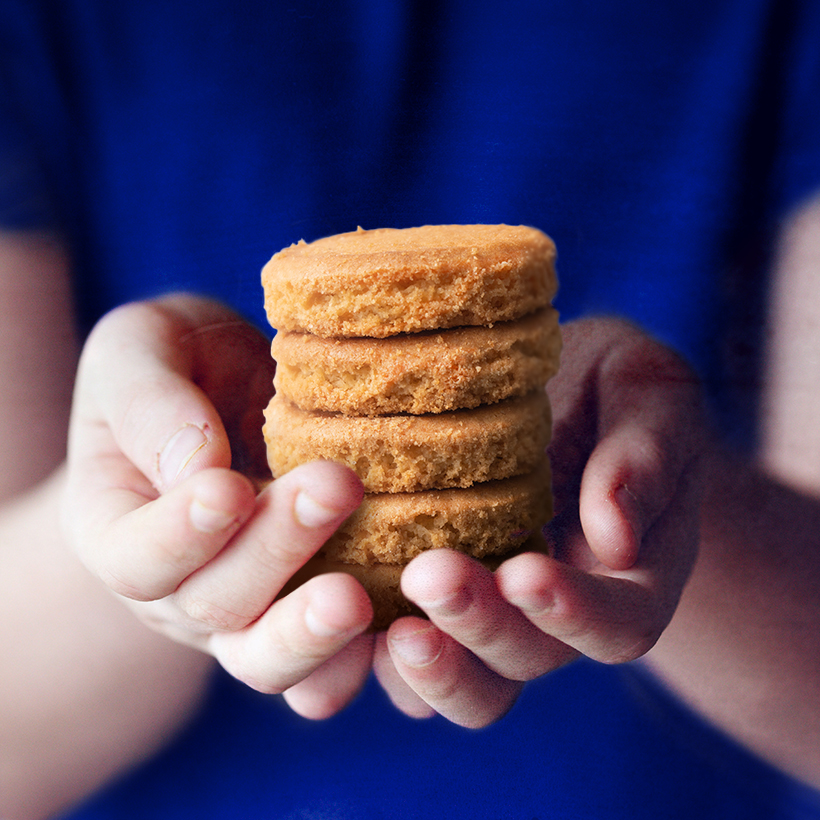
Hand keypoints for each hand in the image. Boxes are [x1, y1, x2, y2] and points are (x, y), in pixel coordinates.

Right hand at [62, 295, 373, 718]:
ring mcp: (242, 613)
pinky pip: (329, 667)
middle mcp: (175, 589)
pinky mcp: (305, 615)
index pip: (134, 557)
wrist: (234, 392)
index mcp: (116, 527)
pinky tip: (404, 634)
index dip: (179, 534)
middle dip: (274, 552)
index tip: (229, 489)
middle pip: (214, 605)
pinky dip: (362, 661)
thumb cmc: (182, 362)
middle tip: (336, 488)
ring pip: (268, 661)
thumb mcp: (142, 348)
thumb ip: (150, 402)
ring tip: (355, 598)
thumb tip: (198, 470)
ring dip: (312, 635)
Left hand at [373, 318, 704, 726]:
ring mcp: (500, 612)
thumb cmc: (618, 389)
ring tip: (386, 630)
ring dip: (432, 668)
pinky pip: (413, 654)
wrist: (565, 394)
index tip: (524, 571)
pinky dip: (380, 657)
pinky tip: (339, 614)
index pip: (619, 623)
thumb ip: (646, 456)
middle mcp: (562, 612)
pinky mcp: (442, 599)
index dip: (574, 611)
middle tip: (430, 575)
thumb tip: (615, 538)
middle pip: (530, 660)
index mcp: (632, 576)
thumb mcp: (650, 394)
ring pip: (472, 682)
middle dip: (483, 628)